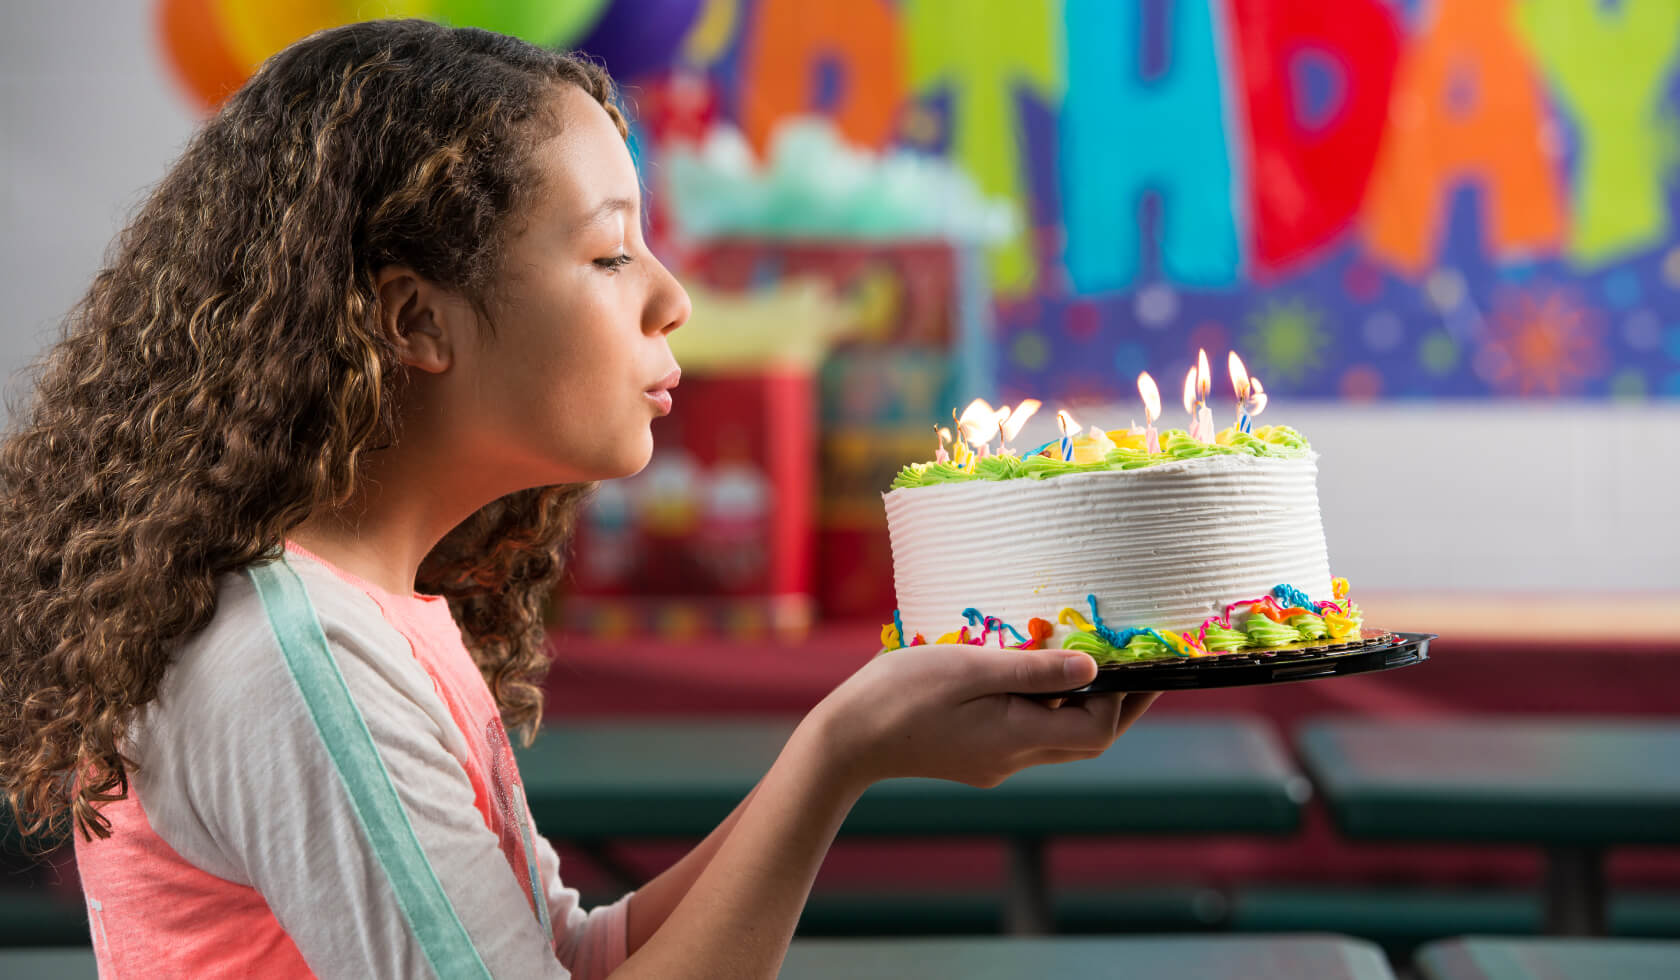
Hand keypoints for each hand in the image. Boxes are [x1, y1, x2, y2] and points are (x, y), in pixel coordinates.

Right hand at [809, 643, 1160, 792]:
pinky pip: (1028, 734)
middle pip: (1086, 740)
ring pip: (1058, 737)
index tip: (1135, 661)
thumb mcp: (970, 667)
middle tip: (1141, 667)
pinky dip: (1045, 706)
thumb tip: (1094, 670)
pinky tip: (1035, 675)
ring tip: (1090, 661)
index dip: (1124, 698)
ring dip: (1081, 704)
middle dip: (1118, 705)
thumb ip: (1034, 669)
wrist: (846, 739)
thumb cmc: (900, 694)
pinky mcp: (977, 757)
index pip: (1096, 730)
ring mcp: (995, 762)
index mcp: (1016, 738)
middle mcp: (1013, 759)